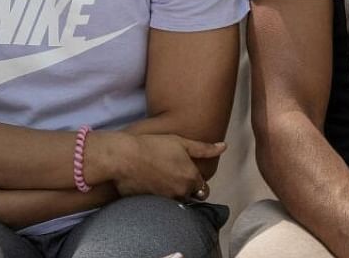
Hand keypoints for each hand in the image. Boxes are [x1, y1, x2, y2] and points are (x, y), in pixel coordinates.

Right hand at [102, 132, 225, 199]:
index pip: (203, 190)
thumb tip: (224, 146)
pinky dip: (156, 199)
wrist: (124, 157)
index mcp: (191, 179)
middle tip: (172, 175)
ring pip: (174, 202)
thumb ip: (205, 148)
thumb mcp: (182, 142)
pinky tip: (149, 186)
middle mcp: (180, 193)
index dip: (197, 183)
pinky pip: (158, 206)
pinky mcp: (149, 206)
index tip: (188, 175)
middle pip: (189, 198)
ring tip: (159, 180)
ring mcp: (164, 201)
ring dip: (171, 195)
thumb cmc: (153, 146)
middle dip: (184, 190)